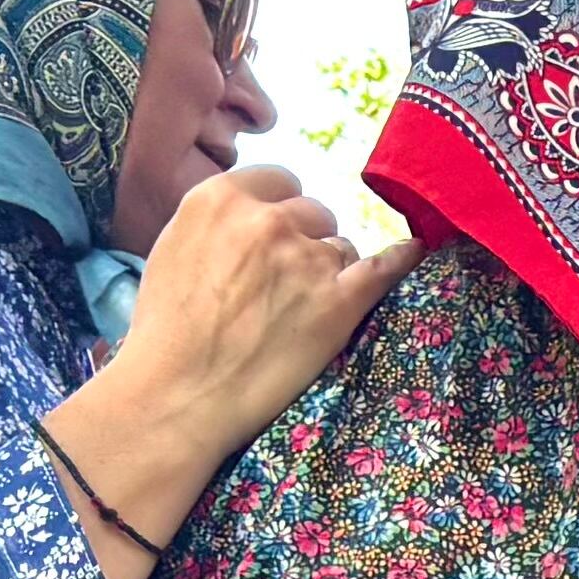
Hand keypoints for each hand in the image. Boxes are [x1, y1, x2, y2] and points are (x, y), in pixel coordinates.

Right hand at [115, 165, 417, 461]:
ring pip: (341, 249)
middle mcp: (267, 220)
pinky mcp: (337, 304)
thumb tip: (248, 217)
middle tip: (288, 286)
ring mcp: (305, 260)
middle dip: (307, 242)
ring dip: (331, 272)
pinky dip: (399, 261)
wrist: (177, 395)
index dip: (282, 212)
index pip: (278, 183)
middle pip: (314, 213)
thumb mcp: (172, 250)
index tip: (278, 237)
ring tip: (303, 311)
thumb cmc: (164, 335)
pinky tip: (414, 253)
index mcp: (220, 199)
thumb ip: (217, 224)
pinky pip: (381, 270)